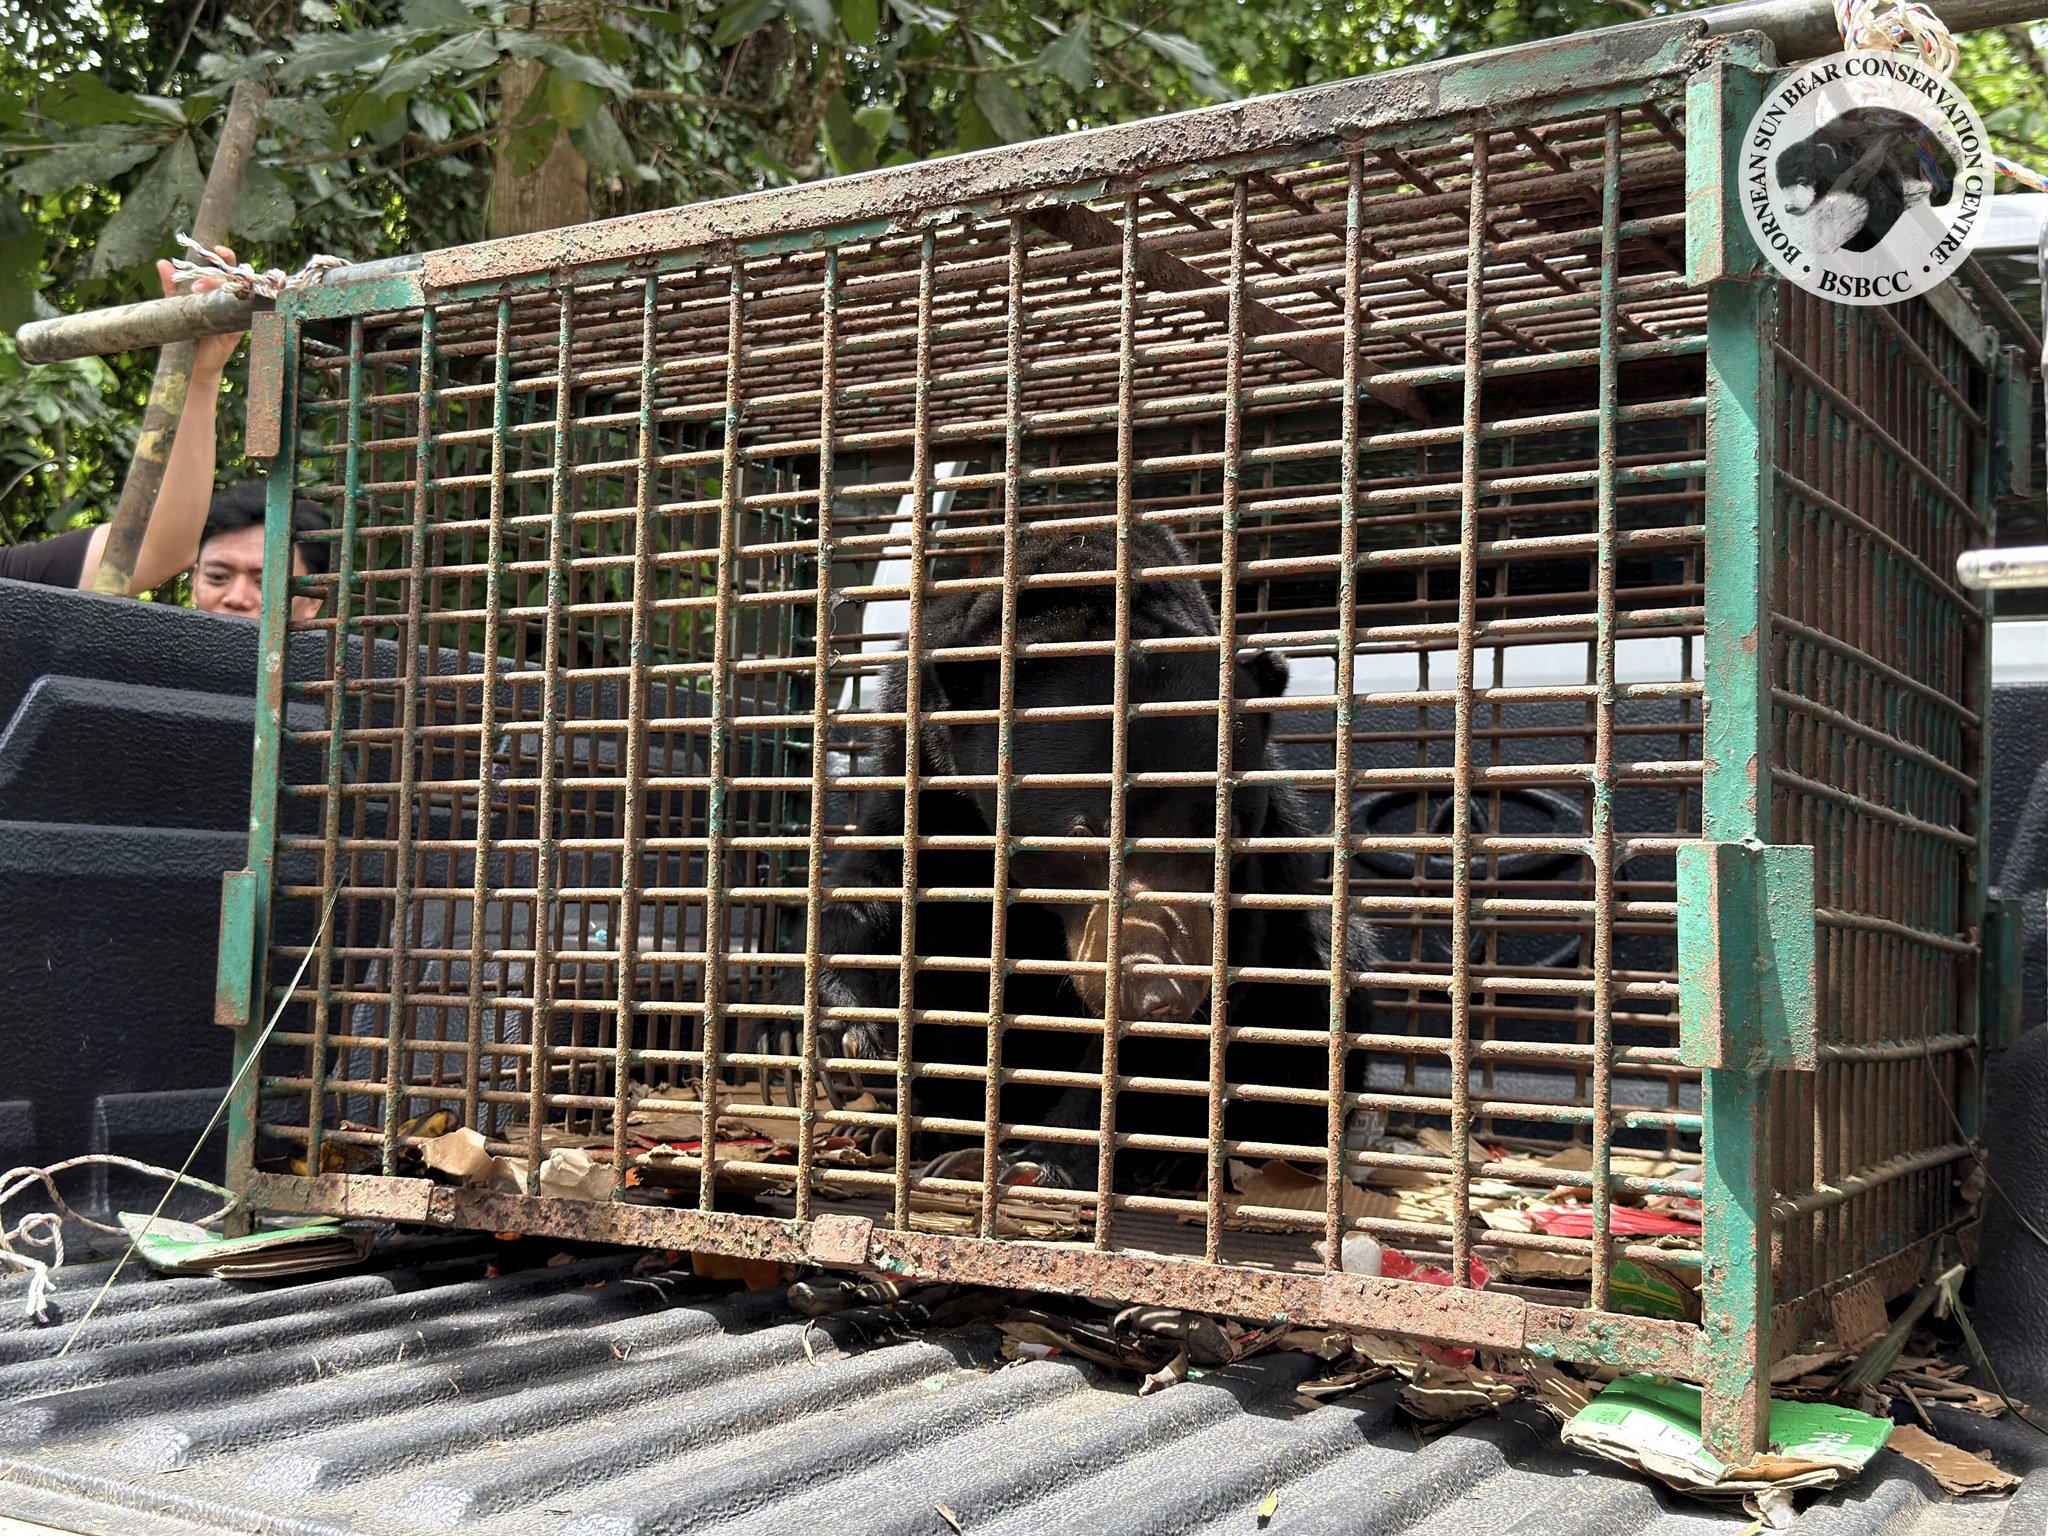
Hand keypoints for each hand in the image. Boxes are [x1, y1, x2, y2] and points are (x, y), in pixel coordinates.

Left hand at [157, 244, 244, 376]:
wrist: (192, 362)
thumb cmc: (188, 332)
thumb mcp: (178, 305)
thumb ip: (172, 285)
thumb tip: (162, 262)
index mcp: (217, 290)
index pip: (226, 268)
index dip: (226, 257)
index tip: (218, 248)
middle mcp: (230, 299)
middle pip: (236, 278)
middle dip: (221, 273)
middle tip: (199, 280)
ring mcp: (236, 314)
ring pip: (240, 293)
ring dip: (222, 289)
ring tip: (197, 292)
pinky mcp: (238, 330)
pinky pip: (244, 315)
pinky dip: (238, 308)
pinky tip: (226, 305)